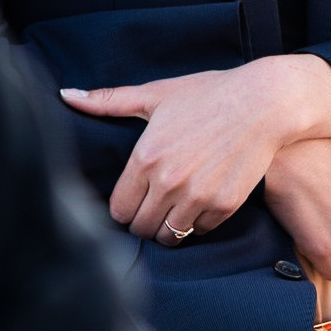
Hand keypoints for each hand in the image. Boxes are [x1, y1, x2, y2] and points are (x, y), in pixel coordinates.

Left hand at [63, 54, 330, 243]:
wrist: (264, 101)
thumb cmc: (208, 94)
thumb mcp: (156, 94)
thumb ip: (108, 101)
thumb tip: (65, 94)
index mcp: (145, 157)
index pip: (118, 210)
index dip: (125, 206)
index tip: (135, 198)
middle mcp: (168, 181)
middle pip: (140, 228)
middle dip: (144, 219)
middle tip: (154, 205)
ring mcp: (197, 196)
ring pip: (169, 236)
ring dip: (170, 226)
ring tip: (176, 207)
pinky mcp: (224, 205)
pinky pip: (200, 231)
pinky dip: (199, 222)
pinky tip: (202, 201)